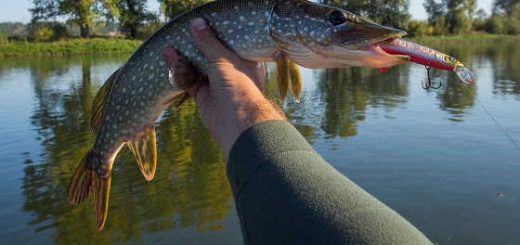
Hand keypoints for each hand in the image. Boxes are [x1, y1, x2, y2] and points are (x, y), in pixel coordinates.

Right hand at [162, 18, 284, 156]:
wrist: (236, 121)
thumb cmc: (239, 85)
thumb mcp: (223, 58)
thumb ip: (208, 42)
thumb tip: (197, 23)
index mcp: (244, 62)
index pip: (229, 46)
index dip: (216, 37)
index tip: (202, 27)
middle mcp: (231, 73)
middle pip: (210, 57)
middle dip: (196, 47)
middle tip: (183, 34)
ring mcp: (216, 86)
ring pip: (197, 69)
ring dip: (184, 58)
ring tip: (170, 44)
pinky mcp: (203, 97)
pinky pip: (189, 81)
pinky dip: (178, 70)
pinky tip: (169, 57)